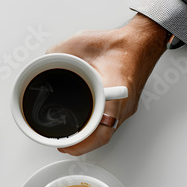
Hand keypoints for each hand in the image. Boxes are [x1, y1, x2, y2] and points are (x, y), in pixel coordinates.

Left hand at [47, 14, 167, 155]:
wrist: (144, 40)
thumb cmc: (119, 43)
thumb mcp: (80, 43)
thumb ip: (58, 53)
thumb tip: (43, 61)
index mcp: (114, 93)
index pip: (101, 130)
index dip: (83, 143)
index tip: (67, 146)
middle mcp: (123, 104)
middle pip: (103, 135)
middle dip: (83, 144)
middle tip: (65, 145)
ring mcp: (127, 107)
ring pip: (108, 130)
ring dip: (91, 136)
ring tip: (73, 137)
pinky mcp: (127, 104)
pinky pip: (112, 121)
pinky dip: (98, 125)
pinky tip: (87, 122)